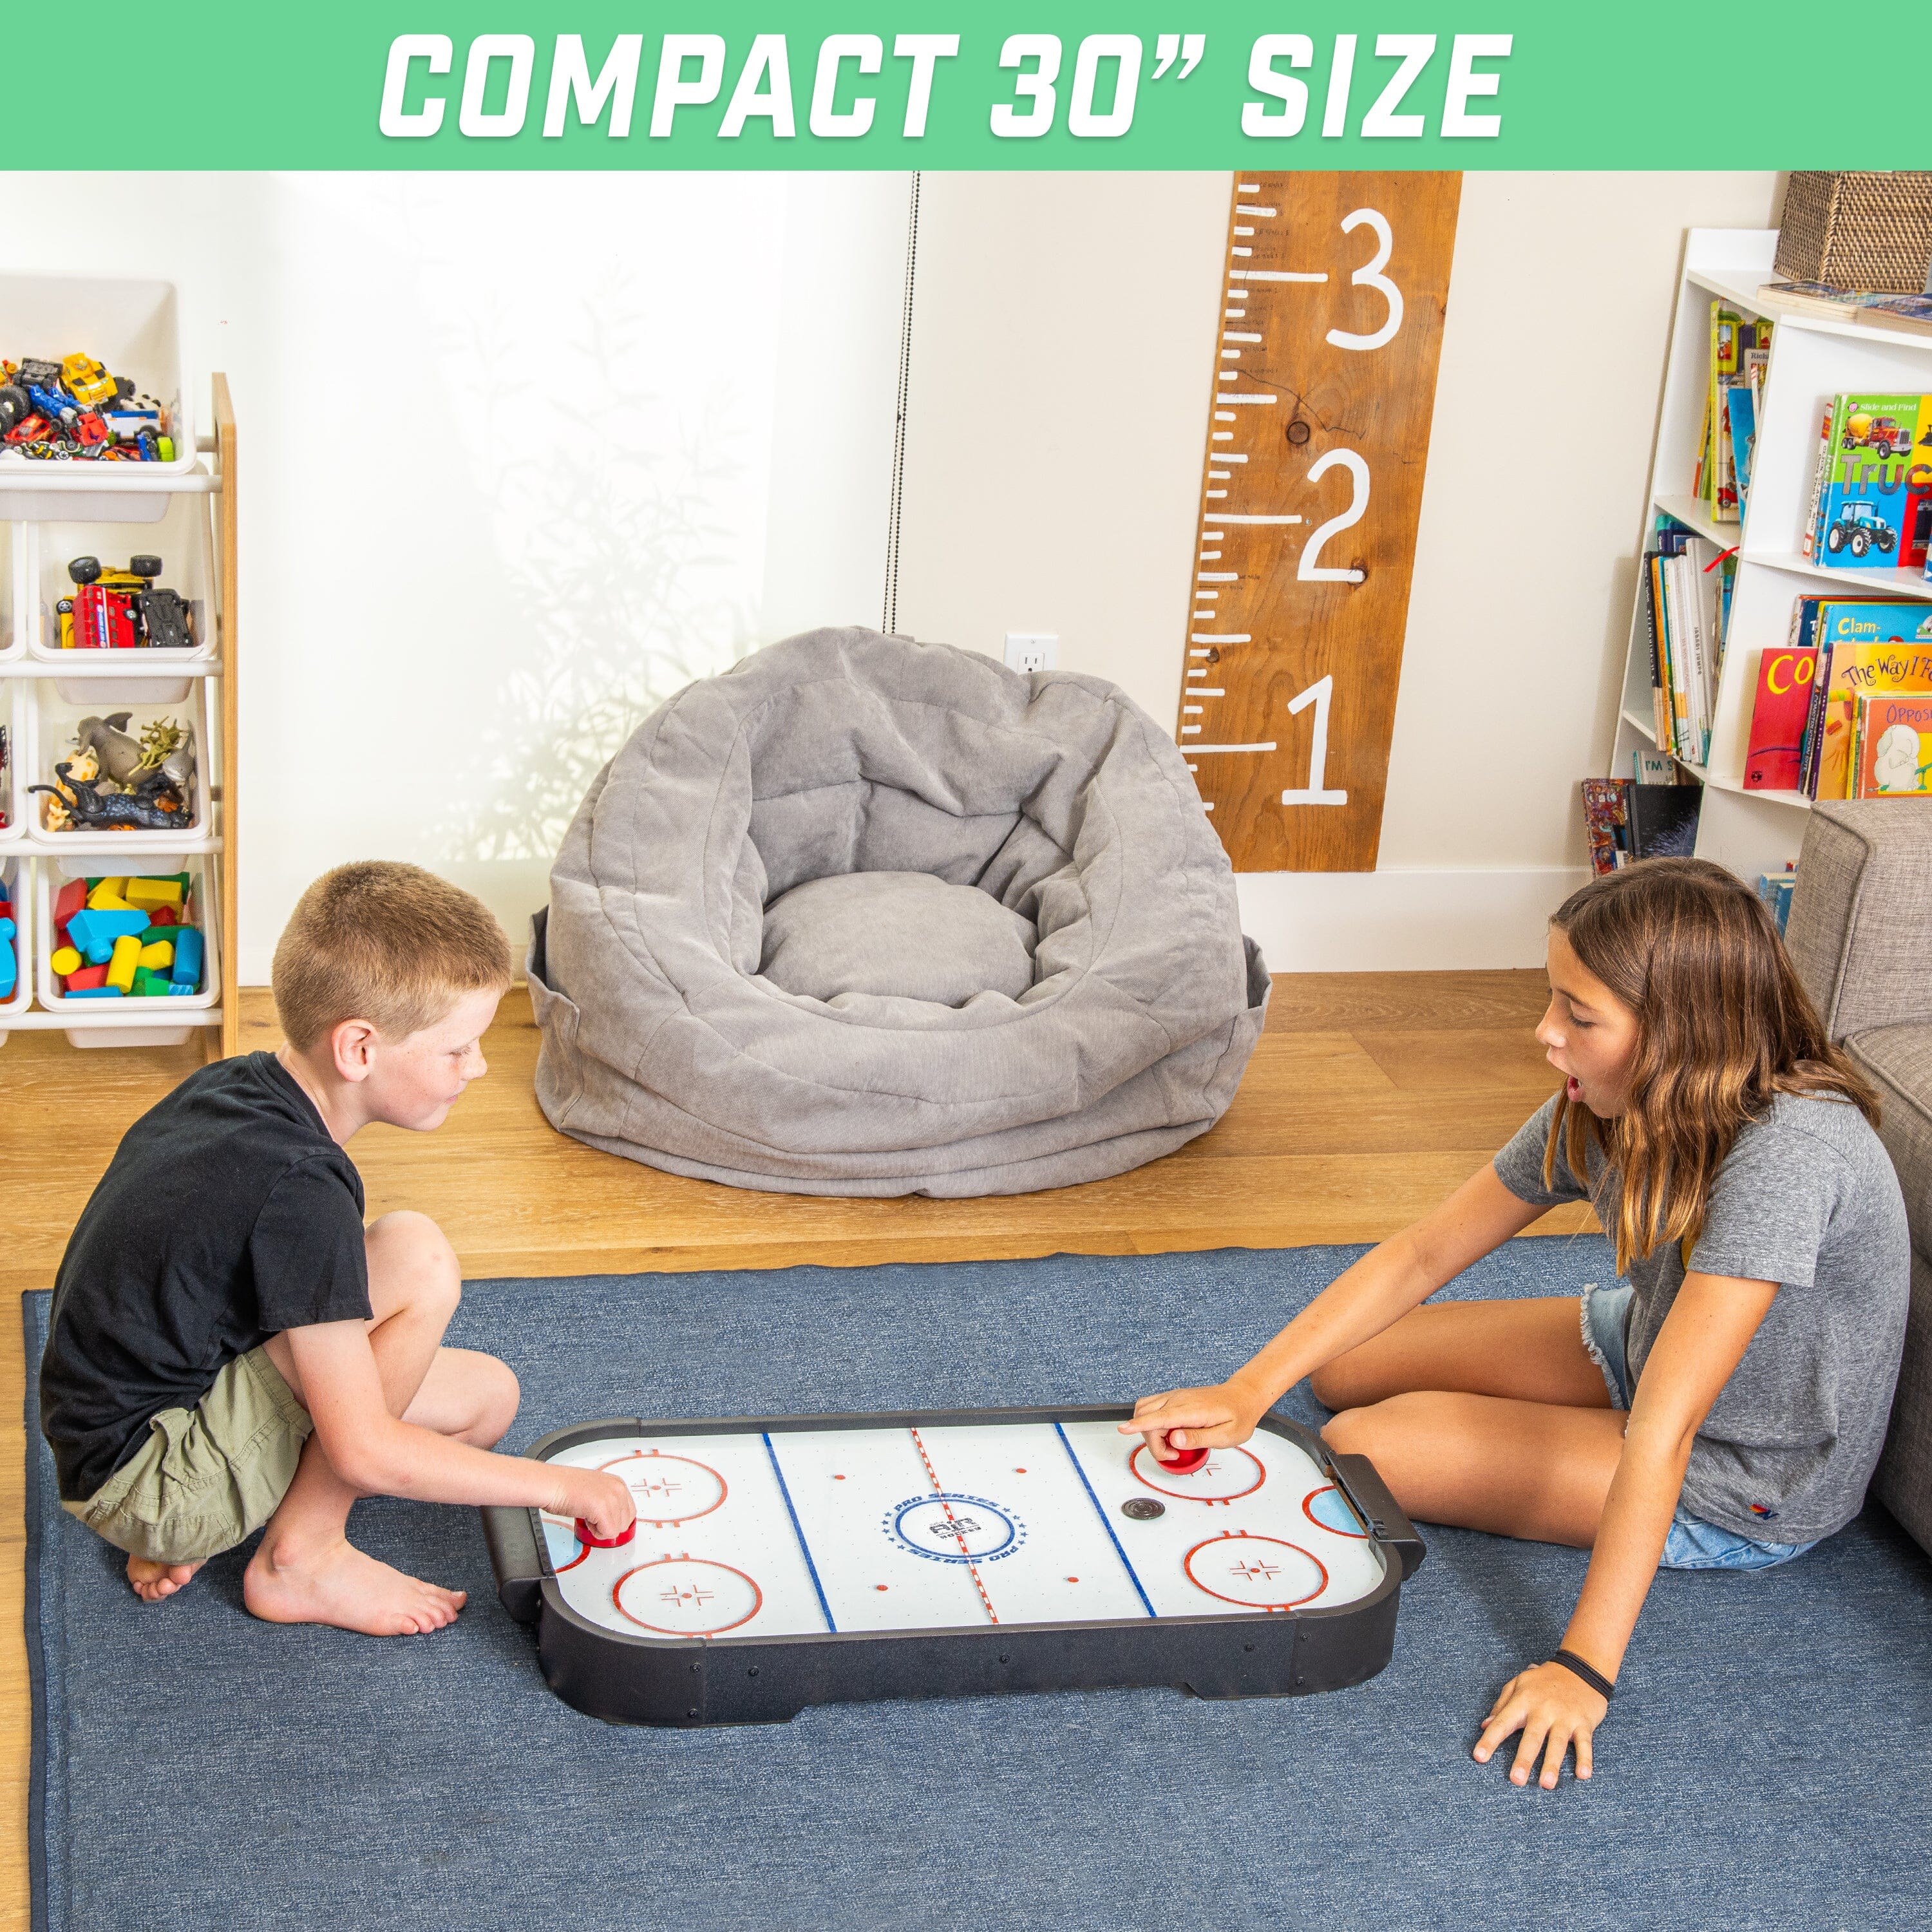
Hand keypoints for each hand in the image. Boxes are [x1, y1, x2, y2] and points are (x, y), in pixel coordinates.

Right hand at [560, 1469, 635, 1542]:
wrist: (552, 1484)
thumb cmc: (567, 1487)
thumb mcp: (596, 1489)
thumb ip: (609, 1500)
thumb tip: (615, 1517)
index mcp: (618, 1483)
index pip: (629, 1512)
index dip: (614, 1520)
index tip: (602, 1518)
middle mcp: (618, 1489)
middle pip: (625, 1522)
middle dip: (608, 1524)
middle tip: (592, 1515)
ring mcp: (611, 1498)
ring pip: (617, 1530)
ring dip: (600, 1528)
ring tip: (588, 1514)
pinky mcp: (602, 1509)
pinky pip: (608, 1534)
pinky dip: (596, 1533)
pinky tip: (586, 1519)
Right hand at [1116, 1380, 1263, 1462]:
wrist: (1243, 1396)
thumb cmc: (1237, 1416)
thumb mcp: (1226, 1436)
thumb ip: (1199, 1438)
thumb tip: (1175, 1439)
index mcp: (1191, 1410)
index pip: (1159, 1417)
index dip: (1139, 1425)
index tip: (1123, 1429)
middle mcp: (1178, 1399)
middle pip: (1147, 1417)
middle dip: (1152, 1442)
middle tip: (1174, 1455)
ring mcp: (1174, 1396)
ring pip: (1145, 1409)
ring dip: (1149, 1431)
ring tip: (1170, 1445)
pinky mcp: (1174, 1398)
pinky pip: (1152, 1407)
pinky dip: (1152, 1423)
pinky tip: (1168, 1433)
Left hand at [1473, 1661, 1607, 1787]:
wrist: (1581, 1668)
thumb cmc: (1545, 1679)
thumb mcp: (1520, 1684)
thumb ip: (1502, 1704)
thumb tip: (1484, 1724)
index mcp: (1524, 1700)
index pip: (1503, 1721)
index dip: (1490, 1739)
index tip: (1479, 1757)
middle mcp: (1543, 1710)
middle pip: (1532, 1737)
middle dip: (1524, 1759)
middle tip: (1516, 1780)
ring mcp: (1565, 1717)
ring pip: (1557, 1743)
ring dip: (1552, 1764)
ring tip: (1546, 1784)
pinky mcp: (1584, 1722)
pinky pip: (1585, 1743)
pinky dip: (1585, 1759)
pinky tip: (1583, 1775)